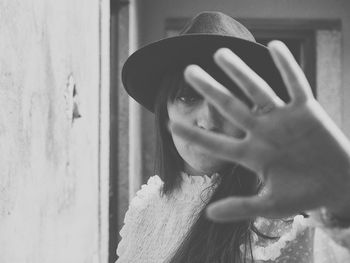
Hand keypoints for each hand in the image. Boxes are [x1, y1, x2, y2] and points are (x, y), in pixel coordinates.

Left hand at [169, 41, 349, 221]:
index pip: (217, 142)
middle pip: (230, 106)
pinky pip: (296, 84)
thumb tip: (208, 215)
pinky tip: (273, 46)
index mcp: (251, 154)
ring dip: (240, 72)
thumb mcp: (270, 206)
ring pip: (257, 90)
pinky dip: (287, 66)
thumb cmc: (303, 196)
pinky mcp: (306, 111)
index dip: (195, 135)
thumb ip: (240, 208)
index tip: (170, 123)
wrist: (337, 186)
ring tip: (220, 53)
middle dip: (210, 89)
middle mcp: (262, 131)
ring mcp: (283, 119)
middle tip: (188, 71)